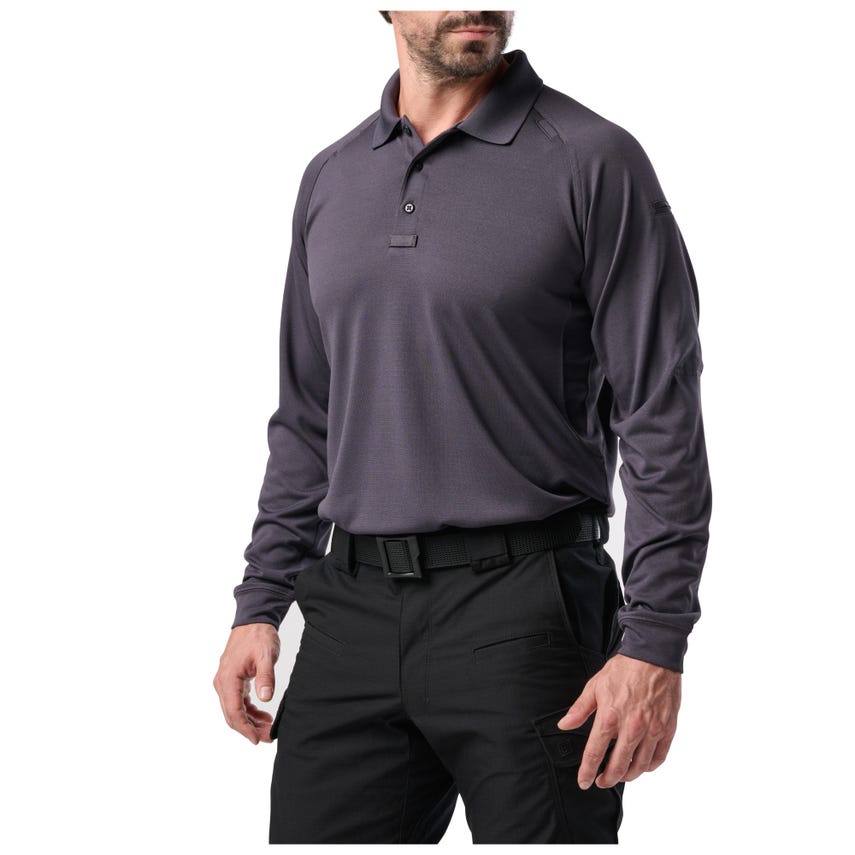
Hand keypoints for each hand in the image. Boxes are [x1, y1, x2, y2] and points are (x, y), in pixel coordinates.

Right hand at [213, 623, 280, 743]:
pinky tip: (263, 716)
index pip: (233, 712)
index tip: (257, 740)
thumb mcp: (266, 656)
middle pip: (232, 714)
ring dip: (250, 721)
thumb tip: (266, 697)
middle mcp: (222, 683)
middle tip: (267, 737)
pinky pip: (238, 701)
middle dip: (249, 729)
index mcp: (228, 679)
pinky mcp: (233, 680)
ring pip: (235, 710)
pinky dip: (249, 711)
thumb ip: (266, 677)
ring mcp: (226, 682)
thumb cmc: (259, 636)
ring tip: (268, 729)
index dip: (245, 729)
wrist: (254, 620)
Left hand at [556, 653, 680, 788]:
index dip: (587, 772)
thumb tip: (564, 724)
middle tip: (601, 781)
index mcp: (610, 717)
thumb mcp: (595, 686)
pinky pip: (659, 757)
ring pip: (639, 766)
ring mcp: (652, 730)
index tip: (583, 782)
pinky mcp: (667, 729)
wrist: (653, 656)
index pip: (594, 754)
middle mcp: (631, 728)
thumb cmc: (624, 669)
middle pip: (618, 766)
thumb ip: (579, 709)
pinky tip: (642, 765)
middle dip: (608, 779)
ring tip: (620, 775)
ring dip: (628, 775)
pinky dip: (649, 766)